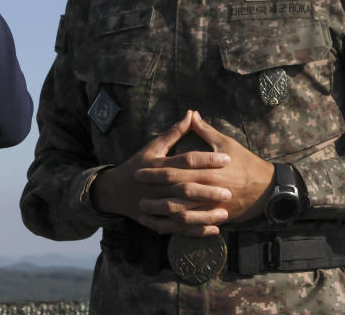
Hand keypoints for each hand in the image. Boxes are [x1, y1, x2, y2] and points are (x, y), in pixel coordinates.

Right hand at [91, 111, 231, 236]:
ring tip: (225, 211)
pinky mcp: (157, 221)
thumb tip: (191, 113)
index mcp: (158, 165)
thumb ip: (174, 132)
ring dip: (204, 213)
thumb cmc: (137, 165)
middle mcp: (157, 186)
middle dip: (208, 189)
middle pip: (185, 187)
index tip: (227, 159)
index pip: (185, 160)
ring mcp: (156, 206)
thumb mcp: (153, 147)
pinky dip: (196, 231)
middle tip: (230, 189)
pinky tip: (214, 229)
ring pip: (183, 211)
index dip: (207, 159)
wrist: (114, 191)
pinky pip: (179, 228)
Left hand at [135, 112, 274, 223]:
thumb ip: (205, 131)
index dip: (155, 172)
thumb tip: (191, 114)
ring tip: (144, 210)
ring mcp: (211, 206)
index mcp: (207, 170)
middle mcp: (207, 189)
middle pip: (174, 192)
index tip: (138, 171)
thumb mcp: (226, 143)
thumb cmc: (246, 163)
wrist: (269, 188)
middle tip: (136, 193)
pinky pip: (193, 226)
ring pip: (181, 212)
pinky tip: (163, 225)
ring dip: (160, 212)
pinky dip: (177, 227)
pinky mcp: (216, 218)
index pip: (174, 170)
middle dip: (153, 193)